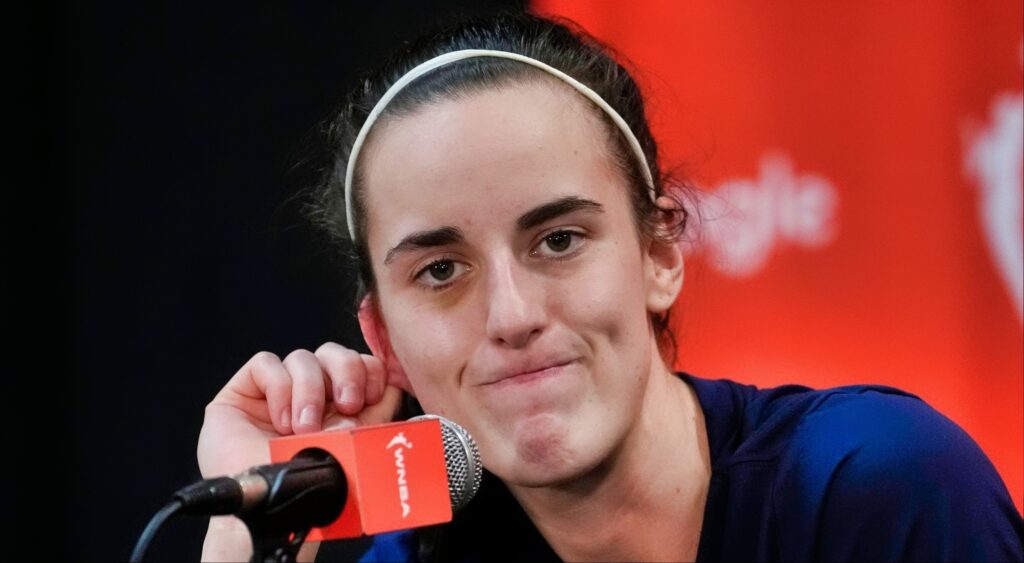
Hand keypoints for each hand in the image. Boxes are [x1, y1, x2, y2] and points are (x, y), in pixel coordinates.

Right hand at [197, 342, 401, 560]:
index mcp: (340, 408)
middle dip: (346, 372)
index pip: (361, 365)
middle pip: (335, 353)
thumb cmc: (312, 487)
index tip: (370, 397)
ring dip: (309, 392)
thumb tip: (394, 388)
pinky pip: (266, 363)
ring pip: (303, 357)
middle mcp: (312, 398)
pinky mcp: (246, 391)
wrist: (271, 509)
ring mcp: (279, 393)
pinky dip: (278, 389)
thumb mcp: (355, 445)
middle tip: (345, 405)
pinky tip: (280, 422)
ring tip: (303, 429)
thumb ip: (375, 415)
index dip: (369, 371)